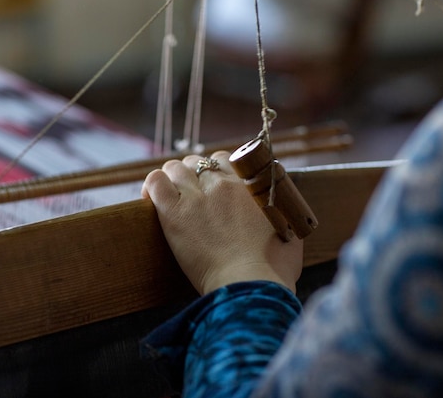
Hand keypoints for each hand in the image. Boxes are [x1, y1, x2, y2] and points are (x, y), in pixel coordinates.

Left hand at [141, 151, 302, 295]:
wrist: (250, 284)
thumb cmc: (274, 266)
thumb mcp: (290, 230)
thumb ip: (283, 210)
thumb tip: (279, 203)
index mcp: (248, 185)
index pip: (224, 158)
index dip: (216, 169)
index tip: (215, 184)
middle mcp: (221, 185)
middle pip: (199, 161)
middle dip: (194, 173)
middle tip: (194, 194)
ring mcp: (196, 198)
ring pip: (176, 167)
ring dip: (173, 177)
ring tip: (173, 195)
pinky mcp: (174, 215)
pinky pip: (155, 183)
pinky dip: (152, 186)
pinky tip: (152, 198)